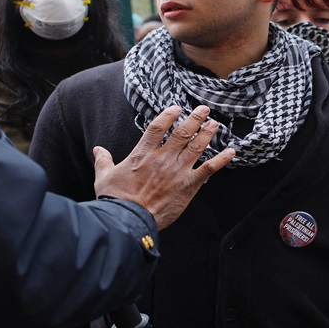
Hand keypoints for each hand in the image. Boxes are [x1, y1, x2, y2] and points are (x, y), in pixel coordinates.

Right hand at [93, 105, 234, 229]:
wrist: (128, 219)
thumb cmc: (116, 199)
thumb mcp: (104, 177)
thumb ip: (103, 160)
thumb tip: (97, 150)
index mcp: (143, 154)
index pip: (158, 127)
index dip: (169, 115)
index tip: (176, 108)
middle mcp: (163, 158)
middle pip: (182, 132)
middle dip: (195, 118)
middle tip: (204, 109)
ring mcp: (177, 171)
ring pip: (197, 146)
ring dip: (208, 133)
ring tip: (215, 123)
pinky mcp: (188, 186)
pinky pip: (209, 169)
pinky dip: (222, 159)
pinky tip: (231, 152)